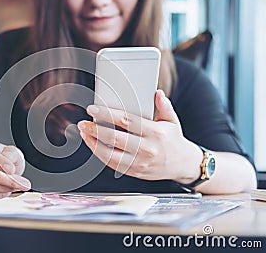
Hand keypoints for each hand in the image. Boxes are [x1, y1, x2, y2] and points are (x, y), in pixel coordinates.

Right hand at [0, 139, 30, 198]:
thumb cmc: (4, 160)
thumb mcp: (12, 153)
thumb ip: (12, 155)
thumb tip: (9, 166)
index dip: (0, 162)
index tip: (12, 170)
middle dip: (8, 180)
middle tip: (22, 184)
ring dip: (4, 189)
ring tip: (15, 187)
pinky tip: (5, 192)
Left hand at [77, 90, 201, 182]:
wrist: (182, 165)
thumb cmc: (174, 140)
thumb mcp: (172, 121)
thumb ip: (164, 106)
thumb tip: (157, 93)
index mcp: (156, 133)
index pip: (127, 121)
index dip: (107, 115)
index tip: (93, 109)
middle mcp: (147, 149)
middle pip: (115, 139)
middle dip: (95, 130)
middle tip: (83, 123)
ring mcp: (140, 163)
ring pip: (110, 155)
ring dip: (93, 144)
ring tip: (84, 133)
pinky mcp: (134, 172)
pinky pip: (113, 164)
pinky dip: (100, 154)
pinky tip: (93, 145)